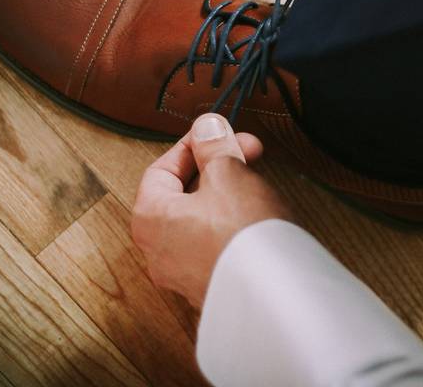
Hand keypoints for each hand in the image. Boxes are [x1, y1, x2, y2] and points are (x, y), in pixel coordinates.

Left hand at [131, 114, 290, 305]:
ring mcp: (184, 273)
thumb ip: (214, 146)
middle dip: (216, 166)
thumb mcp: (228, 173)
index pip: (161, 168)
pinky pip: (216, 244)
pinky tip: (258, 216)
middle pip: (182, 193)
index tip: (216, 133)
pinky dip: (233, 223)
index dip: (192, 145)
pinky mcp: (212, 285)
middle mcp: (159, 250)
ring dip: (227, 193)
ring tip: (256, 182)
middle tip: (246, 152)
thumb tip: (205, 127)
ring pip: (201, 219)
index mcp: (150, 218)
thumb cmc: (240, 237)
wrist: (272, 295)